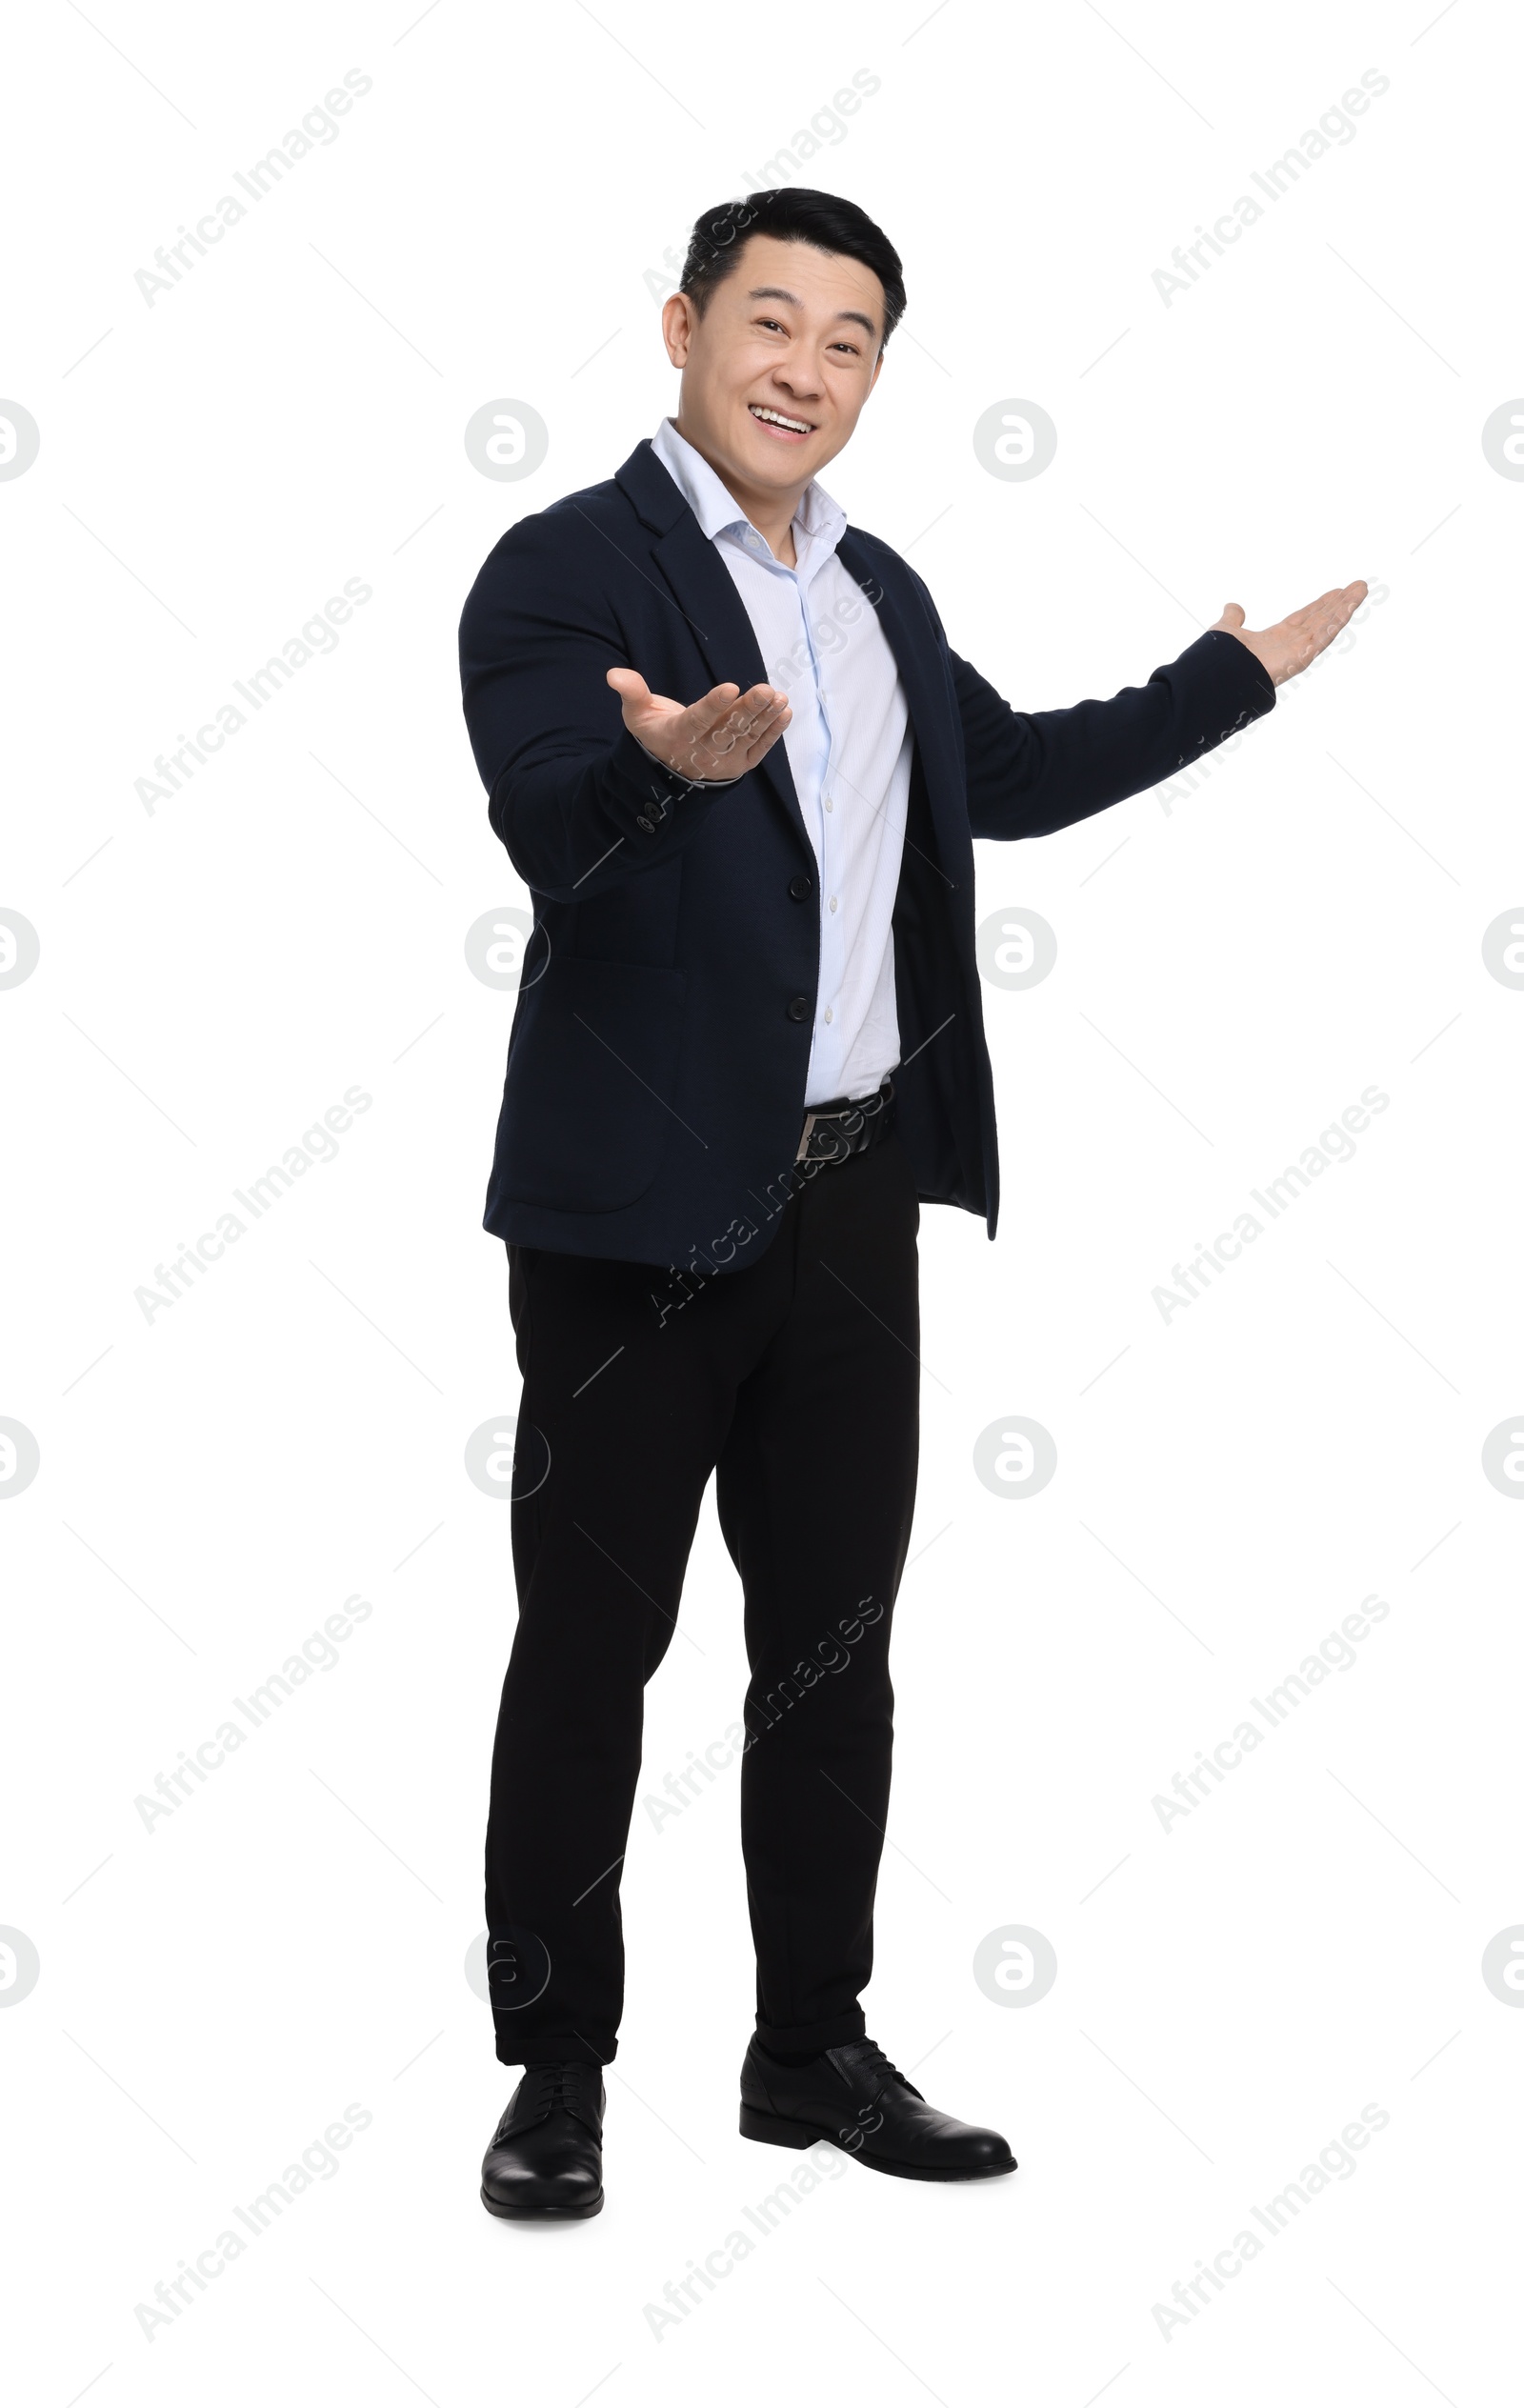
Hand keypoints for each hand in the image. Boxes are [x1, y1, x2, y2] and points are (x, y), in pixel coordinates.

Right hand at [606, 667, 790, 783]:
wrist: (671, 771)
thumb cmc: (655, 733)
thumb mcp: (638, 714)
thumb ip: (632, 692)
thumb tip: (614, 674)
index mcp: (678, 736)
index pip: (698, 720)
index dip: (714, 705)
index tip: (730, 687)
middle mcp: (703, 752)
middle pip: (728, 729)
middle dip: (748, 709)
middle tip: (766, 690)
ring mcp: (725, 761)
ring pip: (746, 737)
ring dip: (765, 717)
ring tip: (779, 698)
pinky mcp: (740, 764)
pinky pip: (759, 748)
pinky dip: (773, 732)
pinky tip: (784, 713)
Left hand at [1210, 582, 1367, 685]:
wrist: (1221, 677)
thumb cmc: (1222, 660)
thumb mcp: (1228, 630)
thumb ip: (1233, 619)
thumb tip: (1233, 607)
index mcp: (1277, 638)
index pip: (1305, 617)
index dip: (1321, 604)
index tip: (1335, 592)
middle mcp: (1292, 644)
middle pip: (1322, 617)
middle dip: (1340, 602)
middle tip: (1358, 585)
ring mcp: (1300, 650)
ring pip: (1328, 623)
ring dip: (1346, 606)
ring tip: (1362, 588)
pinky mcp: (1303, 655)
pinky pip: (1325, 634)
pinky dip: (1339, 618)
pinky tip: (1352, 604)